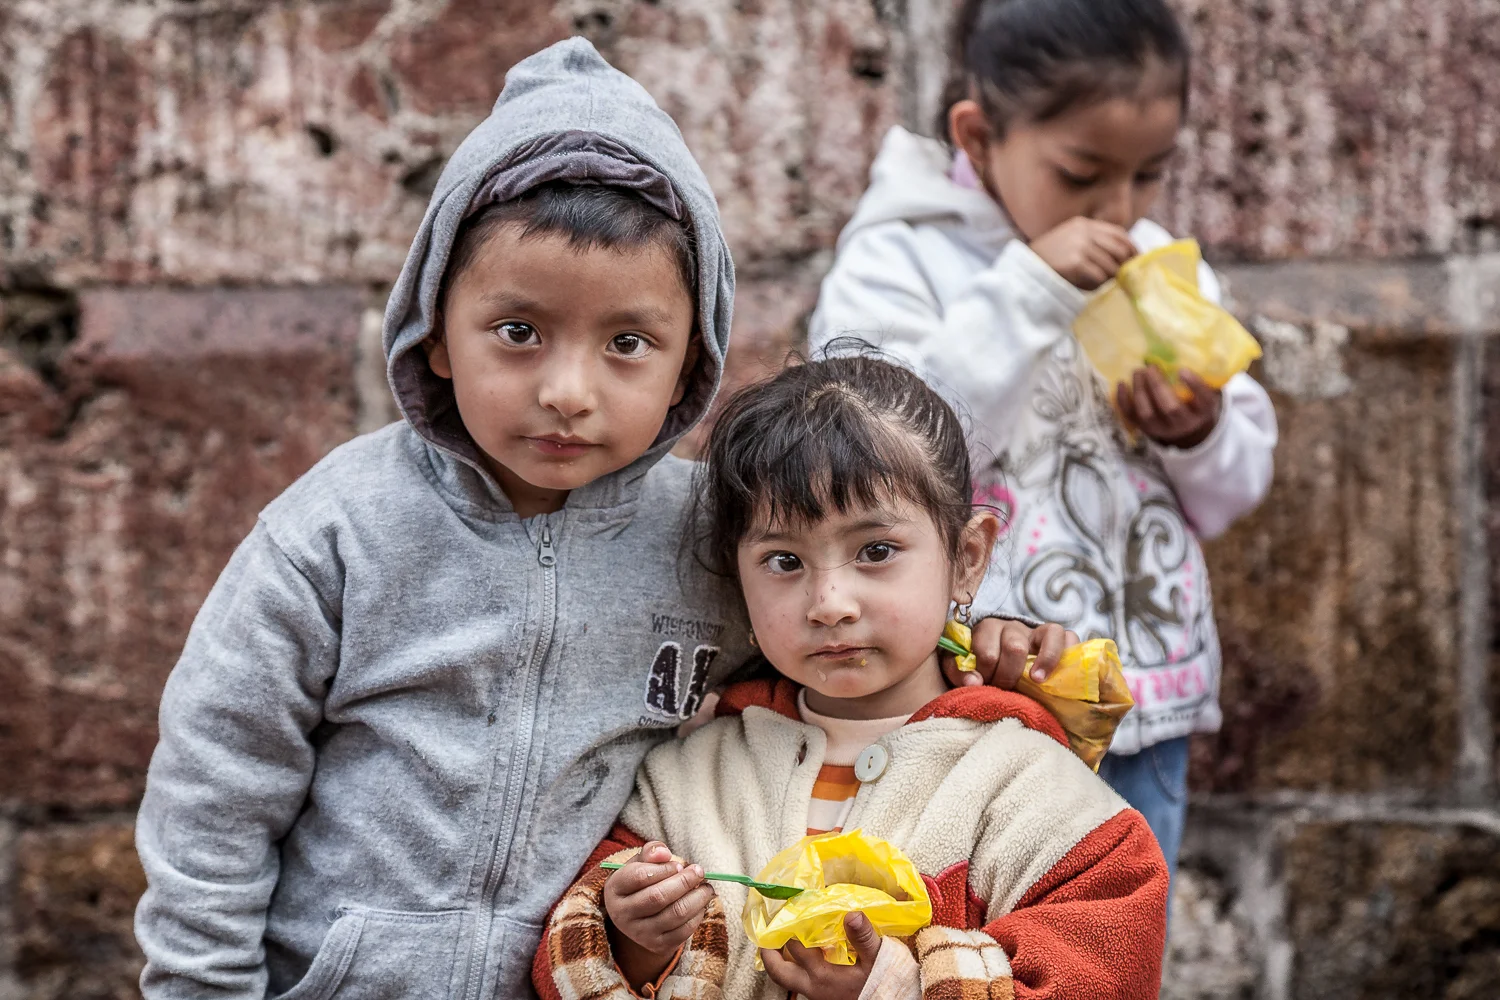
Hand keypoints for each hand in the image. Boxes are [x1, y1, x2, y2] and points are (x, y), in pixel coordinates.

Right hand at [603, 842, 713, 987]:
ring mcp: (639, 933)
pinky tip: (700, 904)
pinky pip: (684, 931)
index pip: (639, 876)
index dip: (664, 868)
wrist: (639, 915)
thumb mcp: (641, 863)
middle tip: (699, 871)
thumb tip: (665, 854)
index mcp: (615, 889)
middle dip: (684, 882)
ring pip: (675, 914)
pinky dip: (698, 915)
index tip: (679, 865)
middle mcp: (622, 914)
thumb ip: (652, 852)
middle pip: (658, 897)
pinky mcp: (657, 945)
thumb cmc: (642, 881)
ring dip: (697, 898)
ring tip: (706, 887)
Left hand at [760, 912, 881, 999]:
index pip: (795, 947)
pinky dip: (794, 966)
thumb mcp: (878, 959)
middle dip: (768, 951)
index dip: (789, 926)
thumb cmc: (883, 984)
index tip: (789, 907)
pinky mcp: (821, 995)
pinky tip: (806, 953)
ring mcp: (815, 994)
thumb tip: (851, 913)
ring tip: (781, 940)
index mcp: (822, 975)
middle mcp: (812, 987)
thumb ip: (864, 937)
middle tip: (767, 933)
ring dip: (780, 960)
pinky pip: (799, 981)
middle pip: (778, 971)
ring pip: (786, 978)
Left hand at [942, 619, 1079, 687]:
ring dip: (1044, 660)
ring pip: (1048, 634)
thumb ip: (960, 674)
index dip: (986, 673)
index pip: (987, 651)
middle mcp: (1012, 627)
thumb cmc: (982, 669)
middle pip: (1015, 646)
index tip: (984, 687)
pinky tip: (1058, 672)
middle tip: (1006, 689)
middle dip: (1009, 674)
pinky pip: (1068, 636)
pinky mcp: (1057, 638)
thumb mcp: (963, 669)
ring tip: (1037, 681)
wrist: (1000, 666)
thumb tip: (973, 683)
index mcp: (986, 630)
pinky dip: (1066, 652)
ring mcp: (1036, 631)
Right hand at [1029, 217, 1136, 290]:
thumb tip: (1126, 255)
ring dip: (1107, 278)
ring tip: (1096, 283)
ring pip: (1110, 266)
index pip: (1119, 234)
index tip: (1135, 261)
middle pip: (1119, 250)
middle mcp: (1083, 232)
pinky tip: (1086, 285)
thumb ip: (1093, 243)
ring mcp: (1079, 246)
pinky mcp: (1075, 263)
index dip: (1132, 248)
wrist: (1024, 271)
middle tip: (1123, 278)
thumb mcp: (1070, 241)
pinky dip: (1097, 284)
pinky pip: (1099, 276)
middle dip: (1123, 266)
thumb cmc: (1048, 260)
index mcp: (1083, 224)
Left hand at [1117, 368, 1221, 448]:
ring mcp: (1162, 429)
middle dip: (1158, 386)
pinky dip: (1123, 400)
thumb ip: (1198, 378)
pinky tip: (1121, 384)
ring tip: (1137, 372)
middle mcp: (1183, 424)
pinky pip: (1130, 416)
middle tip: (1150, 367)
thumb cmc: (1195, 403)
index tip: (1182, 370)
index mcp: (1203, 412)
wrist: (1185, 430)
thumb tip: (1185, 353)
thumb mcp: (1204, 393)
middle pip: (1170, 408)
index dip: (1194, 385)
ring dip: (1140, 391)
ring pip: (1147, 413)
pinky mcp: (1144, 428)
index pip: (1203, 400)